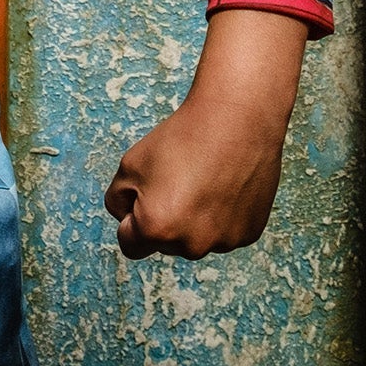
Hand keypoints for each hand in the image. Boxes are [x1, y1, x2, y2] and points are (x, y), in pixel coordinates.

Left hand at [103, 9, 307, 259]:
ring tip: (203, 180)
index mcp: (156, 229)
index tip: (143, 194)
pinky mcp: (249, 233)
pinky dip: (221, 216)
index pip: (130, 244)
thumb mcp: (129, 165)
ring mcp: (224, 242)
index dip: (131, 217)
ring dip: (194, 220)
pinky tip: (225, 185)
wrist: (236, 120)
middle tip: (177, 180)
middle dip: (163, 219)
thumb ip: (117, 199)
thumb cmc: (179, 140)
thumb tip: (127, 217)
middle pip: (165, 243)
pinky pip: (224, 232)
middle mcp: (192, 245)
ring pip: (196, 238)